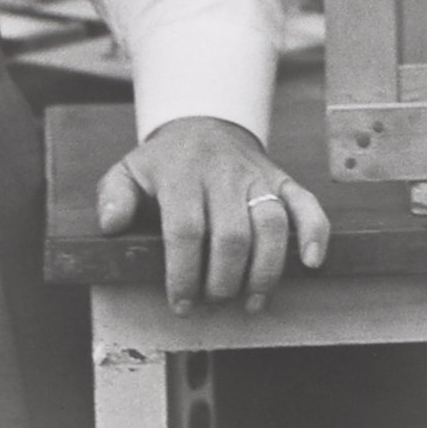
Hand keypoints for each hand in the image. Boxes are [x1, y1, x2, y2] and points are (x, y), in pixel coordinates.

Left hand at [96, 115, 329, 313]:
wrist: (205, 124)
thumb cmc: (165, 163)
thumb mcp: (129, 171)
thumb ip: (114, 196)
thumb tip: (112, 224)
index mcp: (183, 175)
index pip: (186, 230)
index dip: (184, 273)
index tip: (182, 303)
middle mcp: (224, 175)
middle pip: (232, 235)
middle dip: (224, 280)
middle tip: (213, 301)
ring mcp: (258, 177)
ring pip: (271, 225)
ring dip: (265, 271)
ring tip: (252, 301)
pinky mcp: (283, 180)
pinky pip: (307, 204)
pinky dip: (315, 233)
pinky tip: (311, 262)